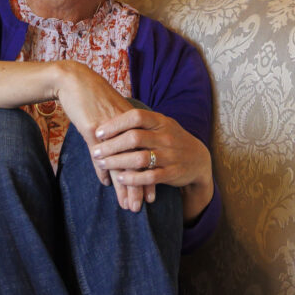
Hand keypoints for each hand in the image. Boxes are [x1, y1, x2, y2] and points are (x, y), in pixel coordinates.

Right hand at [52, 61, 149, 211]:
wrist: (75, 80)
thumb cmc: (92, 98)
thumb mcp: (109, 117)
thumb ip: (117, 138)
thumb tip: (117, 161)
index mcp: (134, 124)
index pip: (145, 154)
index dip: (149, 174)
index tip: (153, 193)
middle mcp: (127, 128)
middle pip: (138, 162)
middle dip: (141, 185)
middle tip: (145, 204)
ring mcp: (111, 130)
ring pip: (122, 163)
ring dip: (126, 185)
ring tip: (129, 205)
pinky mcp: (94, 129)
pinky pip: (101, 154)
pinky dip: (104, 170)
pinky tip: (107, 184)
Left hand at [92, 107, 213, 221]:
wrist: (199, 160)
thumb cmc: (173, 140)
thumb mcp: (162, 125)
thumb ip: (142, 122)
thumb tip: (111, 116)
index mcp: (161, 122)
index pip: (136, 117)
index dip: (115, 124)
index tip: (99, 132)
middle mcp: (166, 137)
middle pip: (134, 138)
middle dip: (111, 146)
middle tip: (96, 152)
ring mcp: (170, 156)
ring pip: (140, 159)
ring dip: (118, 162)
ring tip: (103, 164)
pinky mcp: (172, 173)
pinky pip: (149, 177)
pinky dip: (133, 178)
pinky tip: (120, 178)